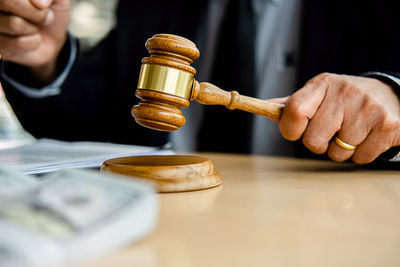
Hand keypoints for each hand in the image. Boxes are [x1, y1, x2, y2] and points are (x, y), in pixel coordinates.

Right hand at [0, 0, 70, 81]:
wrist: (51, 39)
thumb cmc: (50, 13)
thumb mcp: (57, 0)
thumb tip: (39, 3)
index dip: (34, 4)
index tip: (44, 7)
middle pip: (8, 2)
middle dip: (36, 13)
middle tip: (44, 18)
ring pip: (15, 23)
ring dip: (33, 29)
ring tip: (33, 28)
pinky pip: (19, 43)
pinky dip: (33, 43)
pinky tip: (29, 41)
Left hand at [278, 73, 399, 163]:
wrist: (391, 96)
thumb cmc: (345, 99)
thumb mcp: (319, 94)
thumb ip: (293, 104)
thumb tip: (266, 107)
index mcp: (323, 84)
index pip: (293, 111)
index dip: (289, 129)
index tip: (295, 132)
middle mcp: (345, 93)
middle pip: (312, 141)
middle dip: (318, 144)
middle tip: (331, 131)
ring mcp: (368, 109)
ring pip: (336, 154)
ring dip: (341, 150)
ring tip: (352, 131)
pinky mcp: (388, 126)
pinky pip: (360, 159)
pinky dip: (361, 154)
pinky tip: (367, 136)